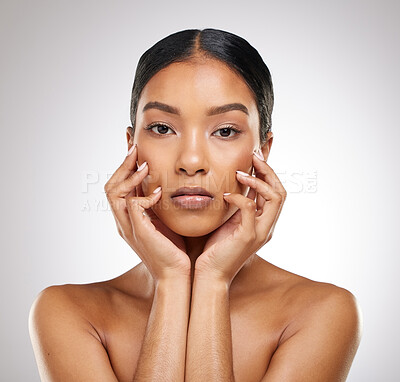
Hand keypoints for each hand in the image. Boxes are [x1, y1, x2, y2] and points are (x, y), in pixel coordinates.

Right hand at [104, 144, 190, 281]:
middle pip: (110, 187)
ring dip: (129, 176)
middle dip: (122, 166)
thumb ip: (158, 204)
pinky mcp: (139, 232)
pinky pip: (133, 206)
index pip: (118, 187)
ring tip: (144, 165)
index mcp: (128, 219)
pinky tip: (159, 193)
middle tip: (134, 148)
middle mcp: (124, 222)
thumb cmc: (174, 249)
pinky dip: (144, 196)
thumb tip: (163, 184)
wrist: (177, 274)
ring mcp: (129, 227)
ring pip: (114, 194)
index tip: (133, 149)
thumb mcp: (164, 221)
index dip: (123, 168)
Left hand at [195, 152, 286, 285]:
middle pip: (281, 192)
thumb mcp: (231, 221)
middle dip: (268, 171)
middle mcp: (267, 226)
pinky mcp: (247, 236)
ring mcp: (260, 232)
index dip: (269, 173)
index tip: (256, 157)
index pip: (276, 192)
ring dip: (258, 181)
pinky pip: (250, 208)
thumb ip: (239, 205)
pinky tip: (225, 195)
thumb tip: (236, 183)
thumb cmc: (217, 247)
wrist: (210, 273)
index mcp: (264, 222)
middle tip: (253, 157)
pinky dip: (239, 197)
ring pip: (275, 198)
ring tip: (239, 173)